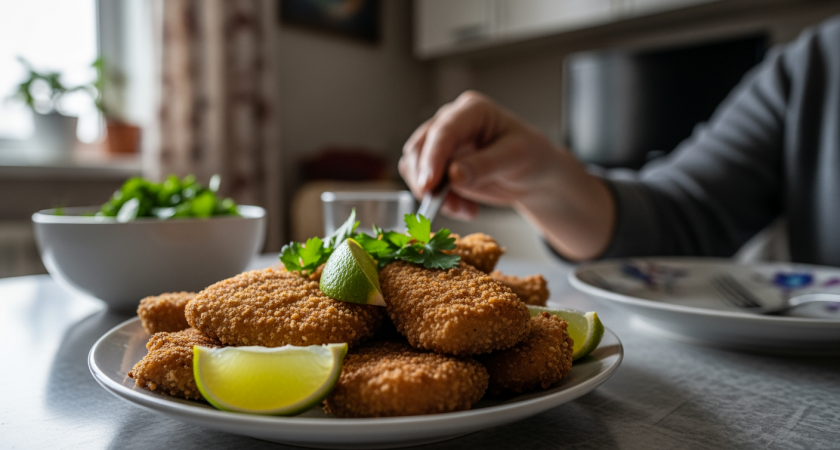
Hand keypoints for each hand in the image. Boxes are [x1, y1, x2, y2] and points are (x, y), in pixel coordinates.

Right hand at [399, 91, 615, 260]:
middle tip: (442, 204)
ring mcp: (442, 143)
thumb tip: (453, 175)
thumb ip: (485, 165)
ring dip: (432, 193)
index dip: (433, 157)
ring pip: (415, 166)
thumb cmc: (530, 157)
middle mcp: (451, 122)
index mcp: (472, 110)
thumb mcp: (515, 159)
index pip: (444, 130)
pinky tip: (464, 208)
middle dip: (426, 178)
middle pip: (420, 146)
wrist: (533, 175)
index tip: (429, 184)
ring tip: (464, 209)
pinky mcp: (438, 165)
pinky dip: (438, 200)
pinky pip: (423, 183)